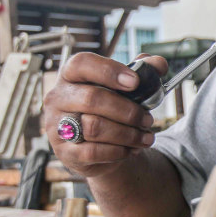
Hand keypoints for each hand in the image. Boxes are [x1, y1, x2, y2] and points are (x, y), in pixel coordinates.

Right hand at [44, 52, 167, 177]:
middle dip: (128, 111)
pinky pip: (93, 152)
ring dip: (127, 134)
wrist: (98, 146)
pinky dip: (118, 151)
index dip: (109, 70)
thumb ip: (143, 71)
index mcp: (71, 75)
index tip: (135, 81)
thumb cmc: (111, 108)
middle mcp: (58, 98)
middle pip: (91, 99)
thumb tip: (159, 63)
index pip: (81, 64)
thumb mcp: (126, 87)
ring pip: (94, 127)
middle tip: (148, 119)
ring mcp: (56, 126)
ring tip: (146, 137)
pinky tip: (131, 149)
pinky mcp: (64, 152)